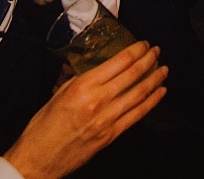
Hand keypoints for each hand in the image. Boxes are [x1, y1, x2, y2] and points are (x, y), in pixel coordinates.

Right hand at [2, 42, 167, 178]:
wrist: (39, 159)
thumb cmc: (43, 127)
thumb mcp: (58, 93)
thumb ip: (77, 78)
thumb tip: (89, 66)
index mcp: (83, 86)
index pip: (119, 62)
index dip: (135, 50)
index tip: (143, 44)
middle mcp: (98, 101)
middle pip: (132, 75)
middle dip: (148, 60)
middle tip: (156, 51)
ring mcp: (107, 120)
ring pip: (139, 94)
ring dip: (154, 79)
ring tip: (163, 69)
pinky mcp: (111, 135)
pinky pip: (137, 115)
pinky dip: (151, 103)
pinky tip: (159, 94)